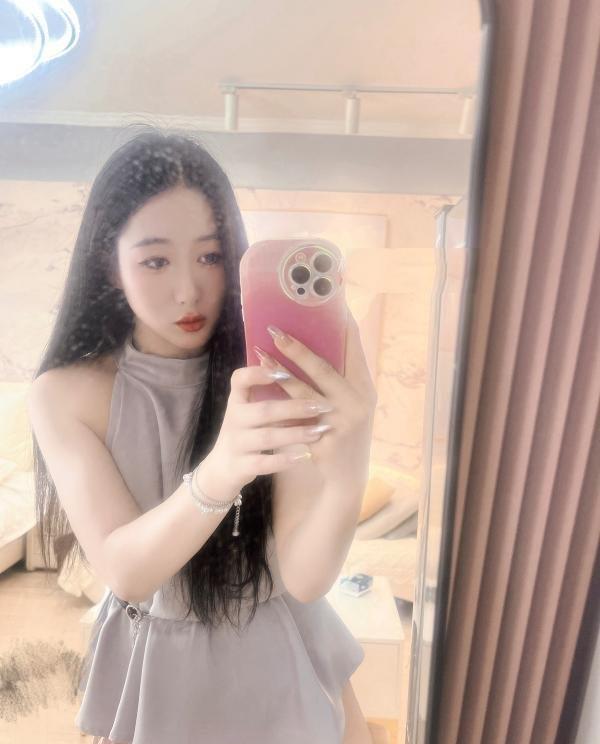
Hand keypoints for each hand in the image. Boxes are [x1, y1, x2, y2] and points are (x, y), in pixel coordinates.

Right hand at [203, 364, 340, 497]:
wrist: (220, 469)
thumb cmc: (244, 433)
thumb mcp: (247, 412)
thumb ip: (265, 394)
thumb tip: (293, 370)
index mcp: (237, 401)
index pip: (239, 379)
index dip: (257, 374)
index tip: (282, 372)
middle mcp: (234, 420)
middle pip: (264, 410)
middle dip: (294, 408)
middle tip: (320, 407)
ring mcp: (236, 443)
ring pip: (267, 437)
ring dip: (295, 434)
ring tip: (319, 432)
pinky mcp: (240, 466)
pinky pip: (263, 463)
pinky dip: (284, 460)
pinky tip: (304, 455)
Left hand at [258, 313, 376, 488]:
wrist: (347, 477)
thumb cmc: (344, 432)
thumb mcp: (350, 404)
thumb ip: (339, 379)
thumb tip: (314, 341)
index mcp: (365, 389)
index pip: (355, 350)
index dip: (342, 325)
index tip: (328, 303)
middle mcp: (358, 403)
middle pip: (324, 369)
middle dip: (298, 348)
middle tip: (275, 330)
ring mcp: (342, 423)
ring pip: (306, 392)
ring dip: (280, 372)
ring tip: (260, 354)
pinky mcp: (325, 441)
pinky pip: (295, 417)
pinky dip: (278, 401)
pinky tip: (261, 389)